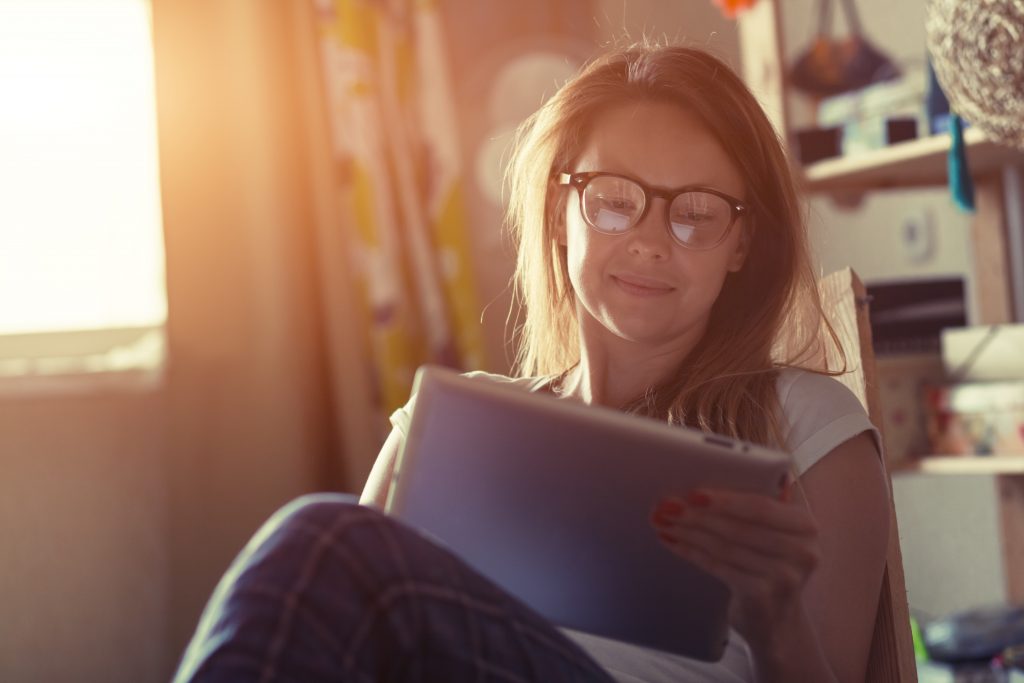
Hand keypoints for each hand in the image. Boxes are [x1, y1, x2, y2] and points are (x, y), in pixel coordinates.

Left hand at [650, 482, 820, 648]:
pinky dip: (692, 553)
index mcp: (805, 525)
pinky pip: (719, 567)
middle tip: (666, 506)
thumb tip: (701, 488)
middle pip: (739, 527)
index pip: (760, 506)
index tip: (692, 493)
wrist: (776, 619)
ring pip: (725, 547)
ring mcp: (784, 576)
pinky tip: (672, 542)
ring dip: (689, 532)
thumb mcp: (772, 533)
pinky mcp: (763, 596)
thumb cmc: (765, 563)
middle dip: (699, 515)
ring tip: (663, 521)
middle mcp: (802, 551)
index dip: (725, 499)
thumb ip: (753, 507)